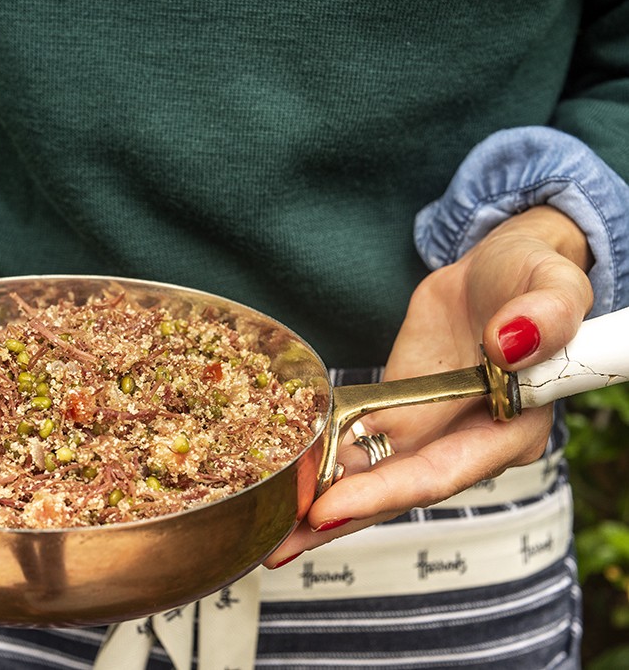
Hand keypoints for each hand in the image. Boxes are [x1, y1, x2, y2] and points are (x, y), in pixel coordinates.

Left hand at [264, 206, 592, 566]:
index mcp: (510, 429)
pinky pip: (357, 439)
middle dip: (335, 517)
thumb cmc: (532, 279)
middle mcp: (465, 442)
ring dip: (318, 499)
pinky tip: (282, 476)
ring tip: (264, 527)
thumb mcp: (552, 285)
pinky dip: (321, 459)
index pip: (440, 472)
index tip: (328, 509)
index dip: (383, 493)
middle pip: (394, 489)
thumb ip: (544, 316)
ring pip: (369, 474)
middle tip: (275, 546)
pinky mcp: (398, 411)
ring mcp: (428, 431)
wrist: (497, 271)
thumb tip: (508, 343)